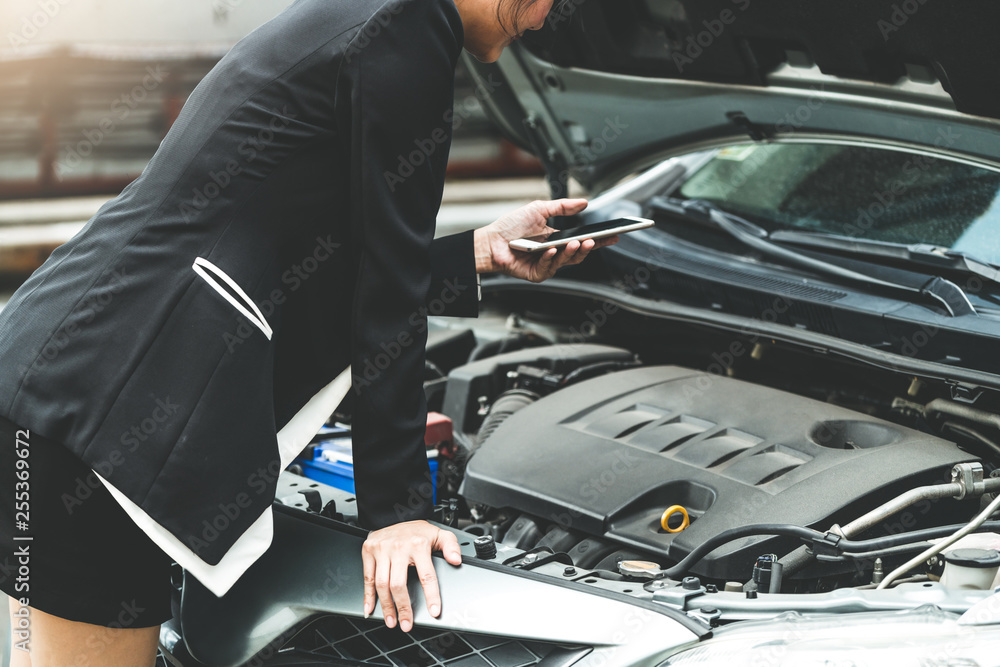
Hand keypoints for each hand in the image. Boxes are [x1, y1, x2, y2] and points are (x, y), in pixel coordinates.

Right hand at [361, 520, 461, 631]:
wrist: (394, 515)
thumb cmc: (416, 530)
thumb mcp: (439, 534)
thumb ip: (451, 546)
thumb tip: (456, 560)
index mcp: (418, 545)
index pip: (427, 575)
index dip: (431, 595)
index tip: (434, 611)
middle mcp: (399, 547)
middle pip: (399, 584)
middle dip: (403, 607)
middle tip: (406, 623)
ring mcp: (382, 549)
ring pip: (382, 583)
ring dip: (386, 606)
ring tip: (392, 620)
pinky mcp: (369, 551)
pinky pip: (367, 577)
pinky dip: (367, 595)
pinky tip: (370, 608)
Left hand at [473, 198, 619, 282]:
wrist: (492, 240)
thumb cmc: (512, 227)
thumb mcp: (539, 209)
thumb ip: (562, 207)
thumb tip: (583, 202)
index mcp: (558, 239)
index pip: (584, 240)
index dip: (600, 239)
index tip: (613, 235)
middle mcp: (555, 253)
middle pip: (579, 253)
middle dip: (589, 247)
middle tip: (595, 240)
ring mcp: (548, 264)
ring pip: (567, 261)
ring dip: (572, 252)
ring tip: (577, 242)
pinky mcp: (538, 274)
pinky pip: (549, 267)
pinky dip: (551, 257)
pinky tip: (551, 249)